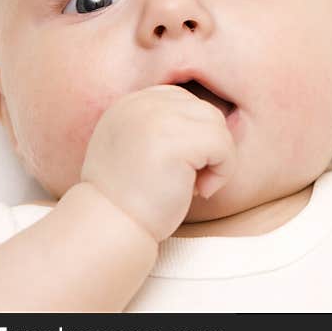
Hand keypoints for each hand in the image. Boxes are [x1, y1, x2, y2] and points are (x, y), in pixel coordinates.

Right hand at [80, 85, 235, 241]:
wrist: (108, 229)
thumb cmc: (129, 200)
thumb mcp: (137, 149)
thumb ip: (163, 128)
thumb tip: (214, 123)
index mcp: (130, 104)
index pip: (185, 101)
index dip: (195, 135)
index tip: (182, 168)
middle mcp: (141, 103)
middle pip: (205, 111)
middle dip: (209, 148)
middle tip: (192, 181)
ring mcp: (157, 118)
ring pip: (218, 125)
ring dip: (219, 160)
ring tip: (197, 186)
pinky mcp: (175, 140)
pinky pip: (222, 145)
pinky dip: (222, 171)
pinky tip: (201, 192)